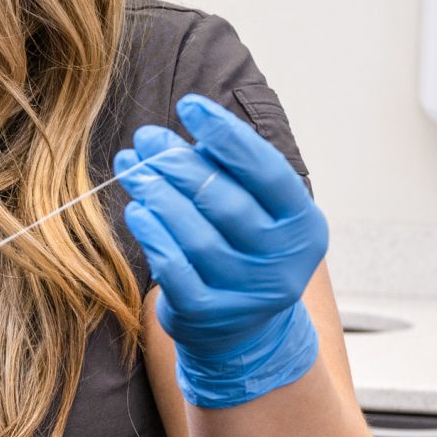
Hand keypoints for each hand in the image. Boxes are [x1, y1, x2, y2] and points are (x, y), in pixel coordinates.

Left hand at [115, 94, 327, 409]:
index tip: (189, 105)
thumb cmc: (243, 249)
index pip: (266, 172)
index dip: (226, 135)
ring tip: (133, 169)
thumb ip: (230, 171)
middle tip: (147, 139)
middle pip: (226, 203)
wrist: (243, 330)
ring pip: (197, 237)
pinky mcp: (210, 315)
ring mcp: (248, 293)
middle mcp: (283, 262)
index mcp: (303, 225)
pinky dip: (153, 237)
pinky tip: (136, 210)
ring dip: (159, 196)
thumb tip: (186, 128)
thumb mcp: (254, 209)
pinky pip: (175, 271)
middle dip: (180, 164)